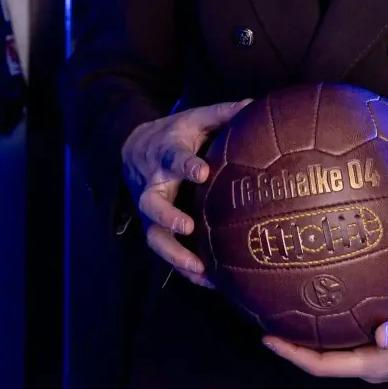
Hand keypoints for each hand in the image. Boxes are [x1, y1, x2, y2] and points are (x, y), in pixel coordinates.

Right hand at [121, 99, 252, 287]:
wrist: (132, 149)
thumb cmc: (173, 135)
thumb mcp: (194, 118)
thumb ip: (223, 113)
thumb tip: (255, 104)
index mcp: (166, 155)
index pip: (174, 158)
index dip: (186, 165)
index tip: (201, 171)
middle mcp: (153, 185)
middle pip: (152, 204)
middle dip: (167, 217)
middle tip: (187, 228)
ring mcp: (150, 211)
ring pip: (154, 236)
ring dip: (174, 255)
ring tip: (199, 270)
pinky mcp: (154, 228)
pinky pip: (166, 253)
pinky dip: (185, 270)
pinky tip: (210, 284)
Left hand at [262, 297, 387, 383]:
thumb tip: (384, 335)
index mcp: (375, 364)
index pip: (323, 366)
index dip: (292, 355)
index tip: (266, 338)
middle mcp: (369, 364)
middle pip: (320, 360)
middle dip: (291, 345)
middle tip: (265, 320)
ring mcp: (375, 355)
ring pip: (331, 349)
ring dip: (307, 336)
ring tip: (282, 311)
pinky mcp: (381, 343)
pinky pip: (344, 338)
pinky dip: (326, 325)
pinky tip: (319, 302)